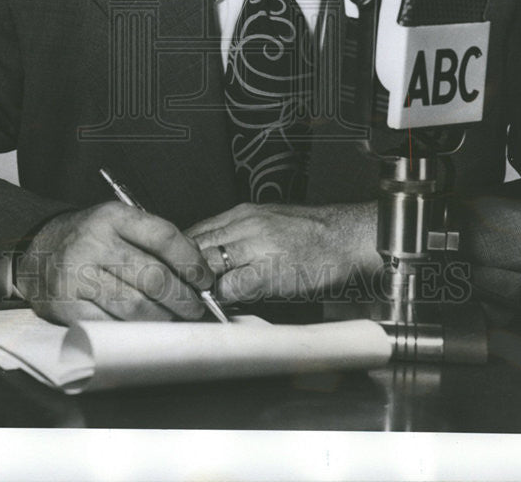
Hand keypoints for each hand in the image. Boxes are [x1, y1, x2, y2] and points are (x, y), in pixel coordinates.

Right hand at [15, 203, 213, 324]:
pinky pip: (111, 324)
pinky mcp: (66, 305)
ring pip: (136, 306)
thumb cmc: (89, 238)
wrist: (37, 251)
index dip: (192, 262)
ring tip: (178, 320)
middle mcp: (93, 243)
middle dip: (184, 298)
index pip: (164, 237)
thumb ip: (154, 240)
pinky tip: (148, 329)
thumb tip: (197, 271)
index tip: (206, 280)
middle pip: (154, 277)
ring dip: (164, 318)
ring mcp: (77, 275)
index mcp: (112, 216)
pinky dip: (136, 331)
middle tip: (198, 308)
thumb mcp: (118, 223)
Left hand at [186, 202, 379, 305]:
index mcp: (243, 213)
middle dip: (182, 270)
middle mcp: (245, 225)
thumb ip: (238, 234)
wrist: (346, 236)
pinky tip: (218, 307)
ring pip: (209, 264)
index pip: (196, 231)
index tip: (173, 269)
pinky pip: (232, 286)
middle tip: (174, 290)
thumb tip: (212, 253)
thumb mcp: (268, 220)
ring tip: (191, 301)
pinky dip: (220, 298)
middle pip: (196, 247)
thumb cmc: (311, 232)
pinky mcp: (269, 272)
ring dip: (197, 285)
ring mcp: (256, 247)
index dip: (180, 253)